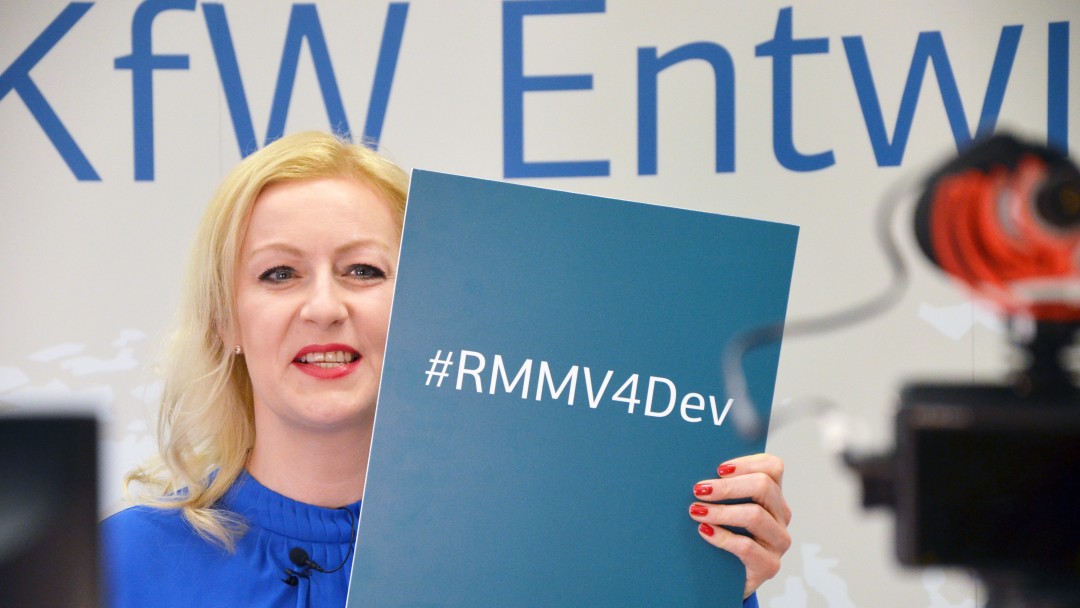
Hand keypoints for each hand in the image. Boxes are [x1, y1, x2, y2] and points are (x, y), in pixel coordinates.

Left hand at [688, 453, 791, 598]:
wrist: (722, 579)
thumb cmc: (720, 535)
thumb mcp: (723, 509)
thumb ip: (719, 490)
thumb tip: (696, 472)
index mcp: (772, 496)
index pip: (773, 467)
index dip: (747, 463)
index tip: (718, 469)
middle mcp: (780, 515)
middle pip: (764, 487)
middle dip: (728, 486)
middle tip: (699, 490)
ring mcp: (778, 541)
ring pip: (755, 516)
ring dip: (722, 511)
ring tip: (696, 511)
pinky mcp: (769, 565)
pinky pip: (747, 546)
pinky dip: (722, 537)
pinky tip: (705, 532)